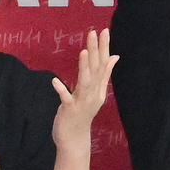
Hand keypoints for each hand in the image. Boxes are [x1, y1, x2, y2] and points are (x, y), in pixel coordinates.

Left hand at [51, 28, 117, 147]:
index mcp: (99, 87)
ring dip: (84, 67)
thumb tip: (115, 56)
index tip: (105, 31)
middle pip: (95, 69)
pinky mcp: (70, 110)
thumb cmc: (83, 113)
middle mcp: (93, 93)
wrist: (74, 139)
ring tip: (83, 52)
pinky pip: (66, 98)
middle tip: (94, 33)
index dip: (104, 47)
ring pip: (85, 82)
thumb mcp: (96, 92)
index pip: (103, 64)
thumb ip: (105, 74)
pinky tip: (55, 81)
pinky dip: (61, 90)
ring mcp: (82, 101)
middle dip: (95, 50)